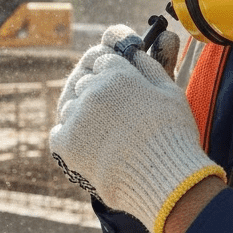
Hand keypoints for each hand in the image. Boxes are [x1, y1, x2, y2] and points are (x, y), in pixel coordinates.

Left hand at [49, 24, 223, 232]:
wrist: (165, 183)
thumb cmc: (172, 136)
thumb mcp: (170, 91)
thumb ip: (148, 63)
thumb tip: (134, 48)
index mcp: (116, 72)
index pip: (102, 58)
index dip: (111, 71)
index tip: (119, 85)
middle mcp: (92, 88)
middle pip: (84, 79)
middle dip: (97, 91)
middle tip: (117, 115)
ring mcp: (76, 115)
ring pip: (70, 104)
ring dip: (83, 114)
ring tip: (108, 135)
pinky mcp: (64, 142)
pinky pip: (60, 130)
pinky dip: (71, 138)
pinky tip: (93, 147)